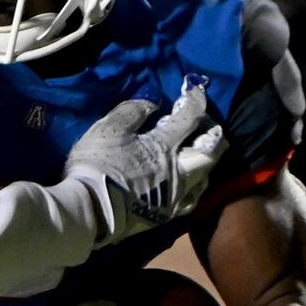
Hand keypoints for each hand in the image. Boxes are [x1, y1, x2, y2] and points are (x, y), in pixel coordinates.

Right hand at [65, 82, 224, 240]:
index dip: (195, 100)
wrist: (91, 211)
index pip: (190, 117)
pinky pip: (190, 200)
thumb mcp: (110, 128)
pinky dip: (194, 187)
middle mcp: (178, 171)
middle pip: (210, 152)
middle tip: (207, 126)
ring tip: (199, 154)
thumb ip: (134, 111)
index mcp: (165, 145)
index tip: (193, 90)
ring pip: (205, 178)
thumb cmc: (98, 166)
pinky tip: (188, 184)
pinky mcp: (165, 216)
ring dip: (207, 163)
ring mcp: (174, 196)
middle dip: (214, 135)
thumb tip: (152, 102)